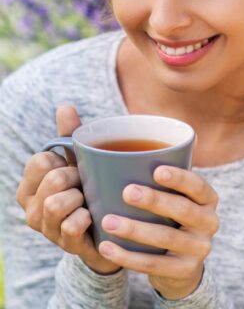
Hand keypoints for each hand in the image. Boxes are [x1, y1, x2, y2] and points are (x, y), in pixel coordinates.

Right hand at [16, 104, 119, 274]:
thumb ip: (69, 136)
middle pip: (53, 179)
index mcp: (30, 184)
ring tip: (87, 201)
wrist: (104, 229)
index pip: (42, 160)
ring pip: (57, 203)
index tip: (73, 167)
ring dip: (80, 198)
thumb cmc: (86, 189)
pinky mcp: (62, 245)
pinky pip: (72, 225)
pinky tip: (92, 217)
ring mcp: (45, 228)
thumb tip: (65, 107)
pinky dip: (86, 218)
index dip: (63, 160)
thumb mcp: (78, 161)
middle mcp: (30, 207)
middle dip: (76, 178)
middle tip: (85, 184)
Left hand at [98, 166, 219, 299]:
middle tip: (126, 192)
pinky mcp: (184, 270)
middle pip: (182, 209)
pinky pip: (153, 264)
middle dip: (153, 200)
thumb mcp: (179, 195)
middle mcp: (209, 222)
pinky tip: (106, 247)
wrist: (182, 265)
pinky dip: (127, 256)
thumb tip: (171, 137)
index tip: (156, 171)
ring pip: (165, 237)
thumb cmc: (172, 216)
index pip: (197, 185)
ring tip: (107, 221)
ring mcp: (199, 248)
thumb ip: (170, 172)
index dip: (179, 178)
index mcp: (208, 199)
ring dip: (134, 229)